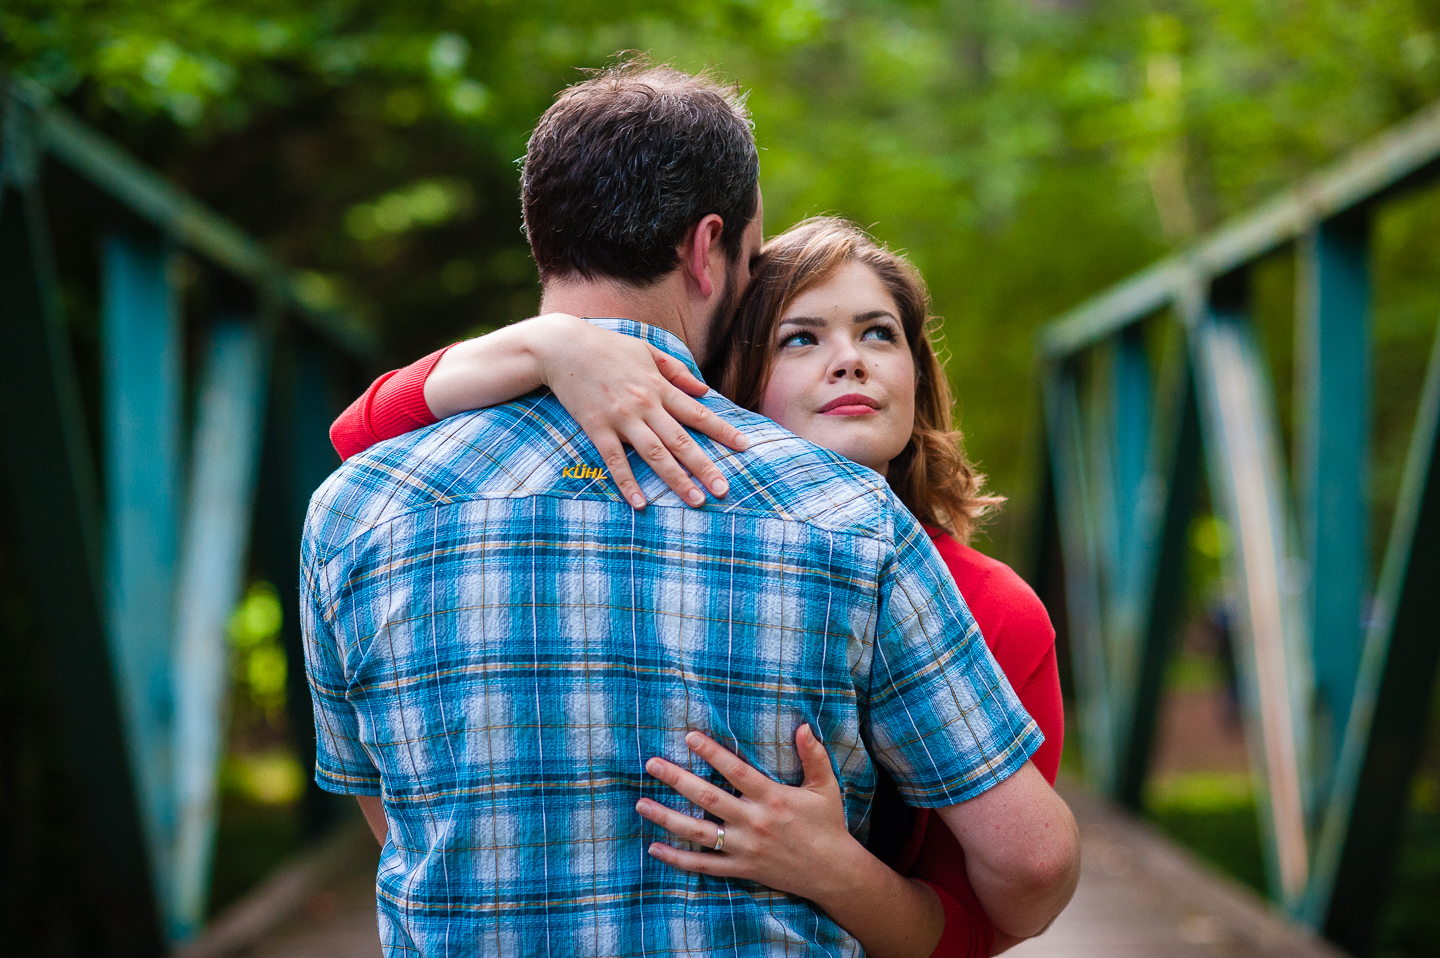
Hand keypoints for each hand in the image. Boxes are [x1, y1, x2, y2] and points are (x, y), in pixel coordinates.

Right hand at [532, 314, 749, 508]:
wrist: (563, 346)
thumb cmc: (607, 346)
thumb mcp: (647, 351)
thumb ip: (677, 372)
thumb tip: (704, 391)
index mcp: (659, 386)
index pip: (698, 413)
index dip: (723, 431)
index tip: (744, 447)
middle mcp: (645, 405)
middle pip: (681, 441)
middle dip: (705, 467)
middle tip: (724, 490)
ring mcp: (621, 418)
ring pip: (654, 454)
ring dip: (676, 480)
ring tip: (696, 500)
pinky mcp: (597, 428)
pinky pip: (615, 460)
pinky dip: (627, 483)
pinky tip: (641, 503)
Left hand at [637, 727, 867, 905]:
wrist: (833, 872)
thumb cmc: (828, 825)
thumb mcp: (825, 787)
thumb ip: (813, 756)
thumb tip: (802, 726)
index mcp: (773, 798)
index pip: (736, 771)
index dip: (712, 753)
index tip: (689, 737)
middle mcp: (754, 822)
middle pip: (708, 797)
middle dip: (676, 779)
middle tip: (651, 764)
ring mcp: (744, 848)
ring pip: (698, 832)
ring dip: (667, 817)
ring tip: (641, 804)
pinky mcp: (741, 869)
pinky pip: (704, 865)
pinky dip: (678, 859)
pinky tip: (655, 848)